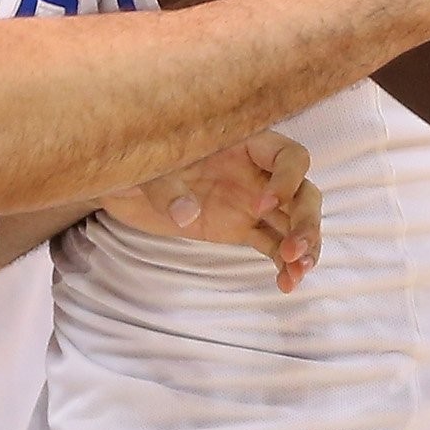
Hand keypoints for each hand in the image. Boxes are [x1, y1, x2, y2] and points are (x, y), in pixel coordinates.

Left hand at [102, 133, 320, 291]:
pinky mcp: (240, 228)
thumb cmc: (139, 163)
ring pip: (294, 221)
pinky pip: (273, 245)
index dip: (287, 179)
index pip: (288, 155)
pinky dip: (284, 265)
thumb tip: (187, 214)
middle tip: (295, 249)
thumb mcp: (147, 169)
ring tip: (298, 272)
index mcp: (242, 144)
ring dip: (305, 246)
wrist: (123, 185)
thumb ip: (166, 188)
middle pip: (303, 192)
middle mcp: (255, 172)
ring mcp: (251, 202)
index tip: (261, 206)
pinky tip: (286, 285)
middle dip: (306, 221)